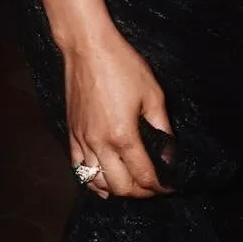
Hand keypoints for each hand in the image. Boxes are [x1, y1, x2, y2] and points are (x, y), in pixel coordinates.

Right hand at [63, 26, 172, 198]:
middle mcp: (99, 144)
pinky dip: (91, 181)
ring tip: (132, 184)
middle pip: (120, 187)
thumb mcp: (152, 94)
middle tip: (154, 187)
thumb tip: (170, 153)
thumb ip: (162, 127)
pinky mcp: (72, 134)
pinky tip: (103, 183)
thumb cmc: (122, 66)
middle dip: (140, 192)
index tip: (170, 186)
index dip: (159, 186)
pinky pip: (78, 168)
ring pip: (96, 182)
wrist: (88, 49)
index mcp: (122, 135)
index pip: (143, 175)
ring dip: (116, 189)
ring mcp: (82, 141)